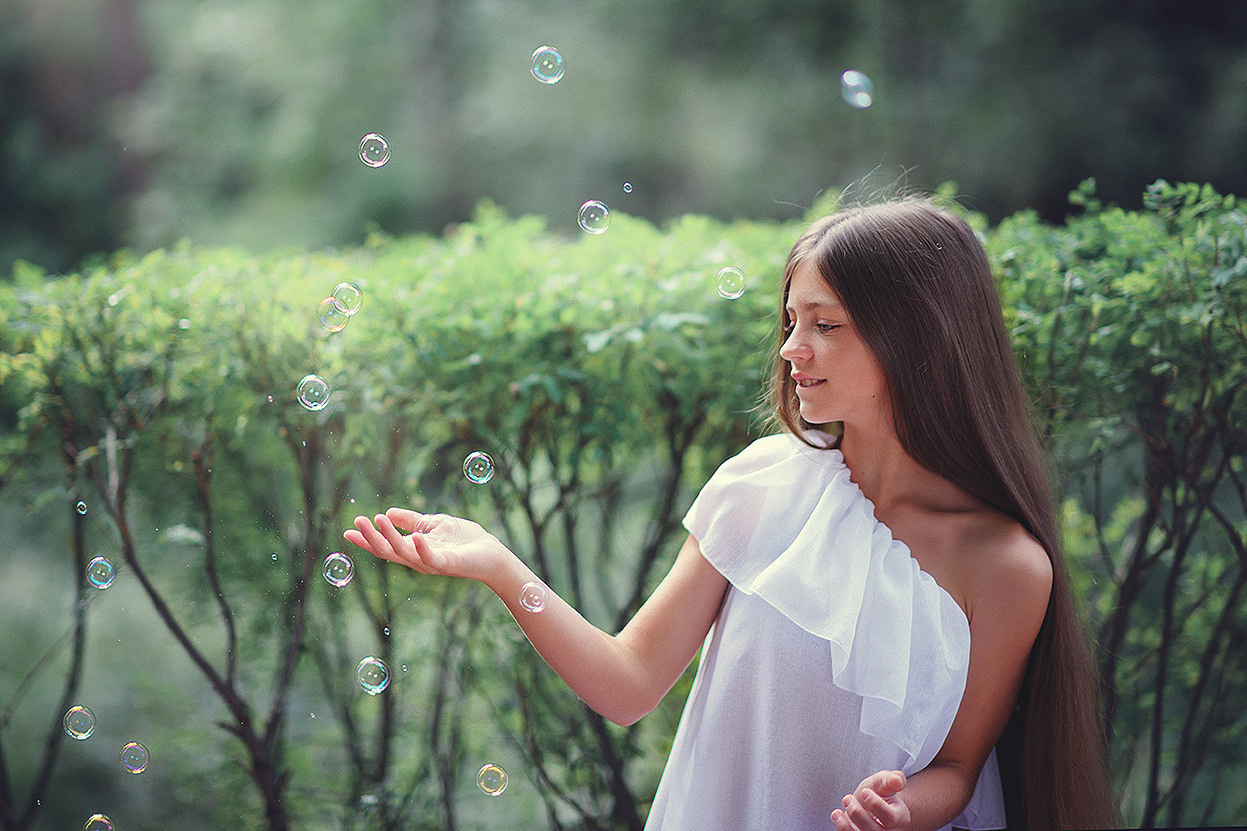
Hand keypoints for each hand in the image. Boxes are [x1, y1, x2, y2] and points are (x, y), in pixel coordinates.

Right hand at [344, 507, 505, 582]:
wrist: (491, 553)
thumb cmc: (464, 540)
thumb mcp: (433, 525)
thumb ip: (412, 521)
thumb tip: (387, 512)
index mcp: (413, 551)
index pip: (385, 546)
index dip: (366, 540)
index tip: (346, 532)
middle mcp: (418, 560)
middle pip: (389, 552)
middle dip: (371, 538)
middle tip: (357, 521)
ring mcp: (432, 564)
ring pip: (405, 553)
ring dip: (390, 537)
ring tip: (378, 519)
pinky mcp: (448, 564)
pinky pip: (431, 559)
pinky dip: (422, 548)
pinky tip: (415, 536)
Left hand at [831, 770, 909, 830]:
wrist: (868, 802)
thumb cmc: (879, 791)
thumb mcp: (884, 782)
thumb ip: (891, 779)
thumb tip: (897, 780)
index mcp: (900, 817)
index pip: (891, 818)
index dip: (875, 804)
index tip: (864, 791)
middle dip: (857, 813)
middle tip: (847, 798)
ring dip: (847, 823)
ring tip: (843, 805)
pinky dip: (842, 828)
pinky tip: (836, 815)